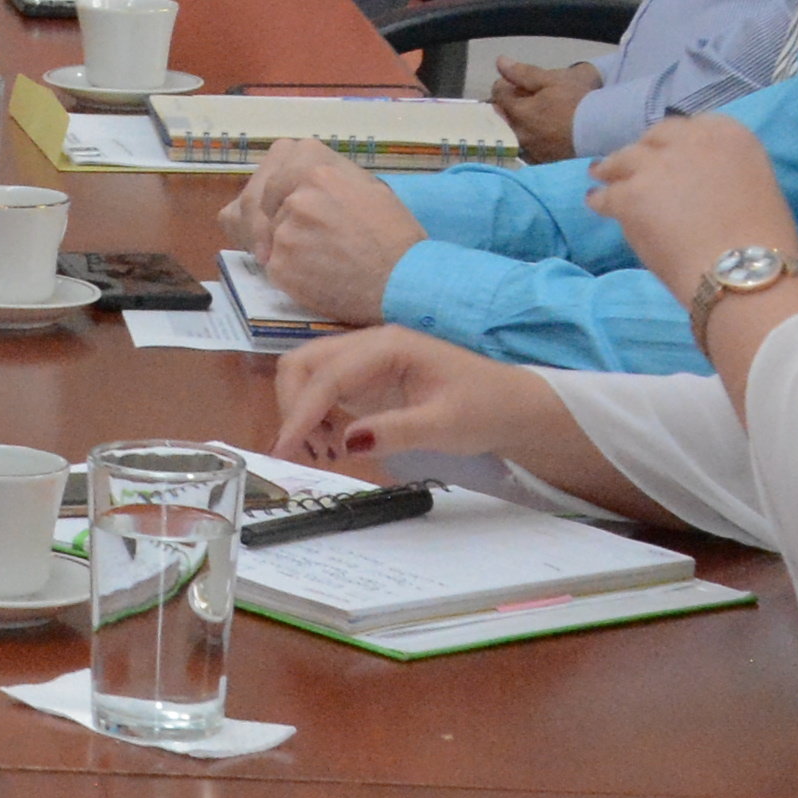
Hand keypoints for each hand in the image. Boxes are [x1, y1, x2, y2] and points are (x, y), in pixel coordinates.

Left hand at [221, 139, 422, 323]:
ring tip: (324, 259)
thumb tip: (293, 176)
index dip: (279, 190)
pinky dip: (291, 273)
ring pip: (270, 236)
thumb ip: (324, 176)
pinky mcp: (280, 266)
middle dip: (276, 219)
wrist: (405, 281)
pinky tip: (319, 277)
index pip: (275, 172)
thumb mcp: (365, 186)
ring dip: (287, 248)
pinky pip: (274, 266)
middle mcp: (297, 197)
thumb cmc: (393, 235)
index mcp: (318, 170)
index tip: (288, 203)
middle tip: (304, 236)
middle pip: (265, 204)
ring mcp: (286, 233)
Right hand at [268, 327, 591, 487]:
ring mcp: (368, 359)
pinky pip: (325, 387)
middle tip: (303, 452)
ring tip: (321, 451)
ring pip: (308, 372)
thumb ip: (396, 431)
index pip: (327, 376)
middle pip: (304, 363)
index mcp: (388, 347)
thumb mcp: (446, 426)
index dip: (301, 414)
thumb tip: (346, 442)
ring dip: (301, 409)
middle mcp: (371, 345)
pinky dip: (315, 413)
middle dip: (293, 406)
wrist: (515, 407)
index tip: (283, 451)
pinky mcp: (368, 377)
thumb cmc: (486, 410)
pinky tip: (334, 442)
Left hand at [486, 59, 590, 160]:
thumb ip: (523, 73)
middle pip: (503, 116)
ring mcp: (532, 151)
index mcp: (519, 112)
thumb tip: (499, 61)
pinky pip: (528, 150)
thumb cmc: (578, 101)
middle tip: (529, 98)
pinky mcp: (545, 162)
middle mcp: (520, 134)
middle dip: (510, 105)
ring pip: (514, 134)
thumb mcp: (552, 80)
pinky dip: (531, 141)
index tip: (519, 82)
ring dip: (518, 124)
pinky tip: (543, 135)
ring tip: (536, 117)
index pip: (499, 93)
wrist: (605, 130)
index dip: (507, 83)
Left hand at [585, 112, 797, 305]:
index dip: (675, 142)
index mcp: (730, 135)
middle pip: (655, 137)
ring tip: (601, 174)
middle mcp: (691, 140)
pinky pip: (607, 195)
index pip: (693, 126)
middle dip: (645, 151)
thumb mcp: (754, 186)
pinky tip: (596, 203)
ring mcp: (657, 165)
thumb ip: (722, 172)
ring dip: (613, 168)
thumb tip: (696, 183)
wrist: (745, 272)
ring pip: (624, 159)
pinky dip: (601, 201)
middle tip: (636, 165)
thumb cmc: (763, 242)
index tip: (668, 152)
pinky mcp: (631, 194)